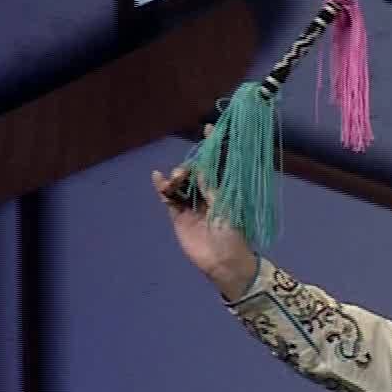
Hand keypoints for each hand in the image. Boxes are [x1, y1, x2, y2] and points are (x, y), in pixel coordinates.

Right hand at [153, 127, 260, 299]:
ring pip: (180, 184)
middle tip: (185, 173)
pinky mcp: (179, 218)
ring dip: (176, 178)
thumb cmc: (232, 235)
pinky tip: (158, 178)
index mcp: (223, 191)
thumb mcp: (225, 208)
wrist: (223, 263)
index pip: (216, 164)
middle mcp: (207, 195)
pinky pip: (169, 199)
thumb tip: (201, 168)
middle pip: (194, 173)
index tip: (208, 129)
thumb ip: (211, 188)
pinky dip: (163, 188)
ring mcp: (192, 206)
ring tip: (175, 180)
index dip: (212, 147)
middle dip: (188, 167)